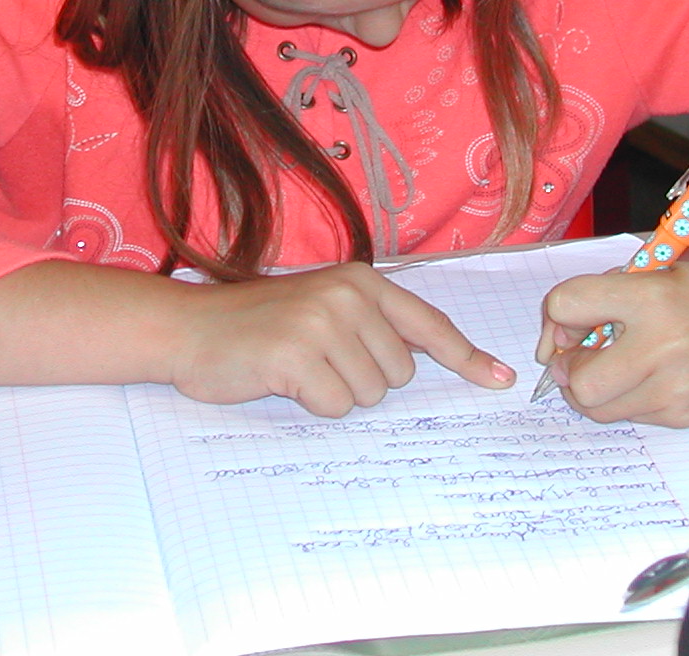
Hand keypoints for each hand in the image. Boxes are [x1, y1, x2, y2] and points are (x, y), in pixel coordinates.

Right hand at [167, 262, 515, 417]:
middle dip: (364, 379)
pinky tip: (283, 380)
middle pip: (400, 374)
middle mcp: (348, 296)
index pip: (429, 325)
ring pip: (370, 394)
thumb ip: (372, 326)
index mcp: (361, 281)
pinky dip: (313, 405)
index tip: (500, 379)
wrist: (189, 327)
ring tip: (298, 368)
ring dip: (336, 393)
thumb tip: (427, 362)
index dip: (467, 357)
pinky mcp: (296, 355)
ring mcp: (323, 324)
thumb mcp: (321, 308)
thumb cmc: (257, 325)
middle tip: (317, 360)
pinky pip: (335, 407)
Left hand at [536, 260, 688, 427]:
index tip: (570, 322)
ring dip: (595, 390)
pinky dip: (630, 400)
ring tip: (615, 369)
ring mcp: (676, 388)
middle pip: (578, 380)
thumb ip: (606, 297)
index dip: (557, 316)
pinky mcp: (686, 416)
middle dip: (570, 369)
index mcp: (651, 297)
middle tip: (582, 358)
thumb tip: (559, 341)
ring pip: (599, 408)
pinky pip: (634, 417)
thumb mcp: (658, 273)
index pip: (566, 305)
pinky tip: (651, 379)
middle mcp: (663, 346)